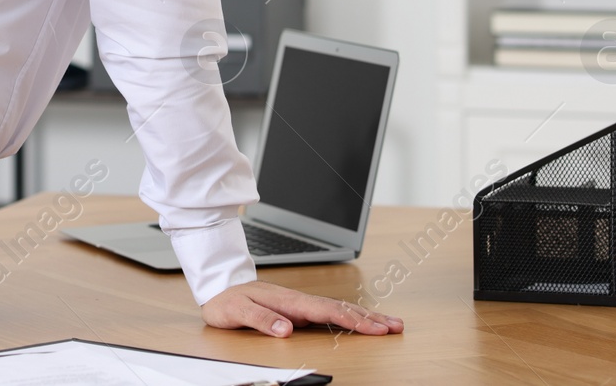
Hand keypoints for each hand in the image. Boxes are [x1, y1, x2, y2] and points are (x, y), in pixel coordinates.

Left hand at [201, 281, 401, 337]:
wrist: (220, 286)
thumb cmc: (227, 300)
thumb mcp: (237, 312)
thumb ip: (261, 320)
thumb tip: (287, 329)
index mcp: (288, 301)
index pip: (326, 311)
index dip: (351, 320)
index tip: (374, 328)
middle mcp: (298, 301)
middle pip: (340, 308)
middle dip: (369, 318)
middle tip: (395, 326)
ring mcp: (300, 304)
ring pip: (339, 309)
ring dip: (365, 316)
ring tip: (390, 323)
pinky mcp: (299, 309)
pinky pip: (330, 312)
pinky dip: (350, 316)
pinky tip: (362, 322)